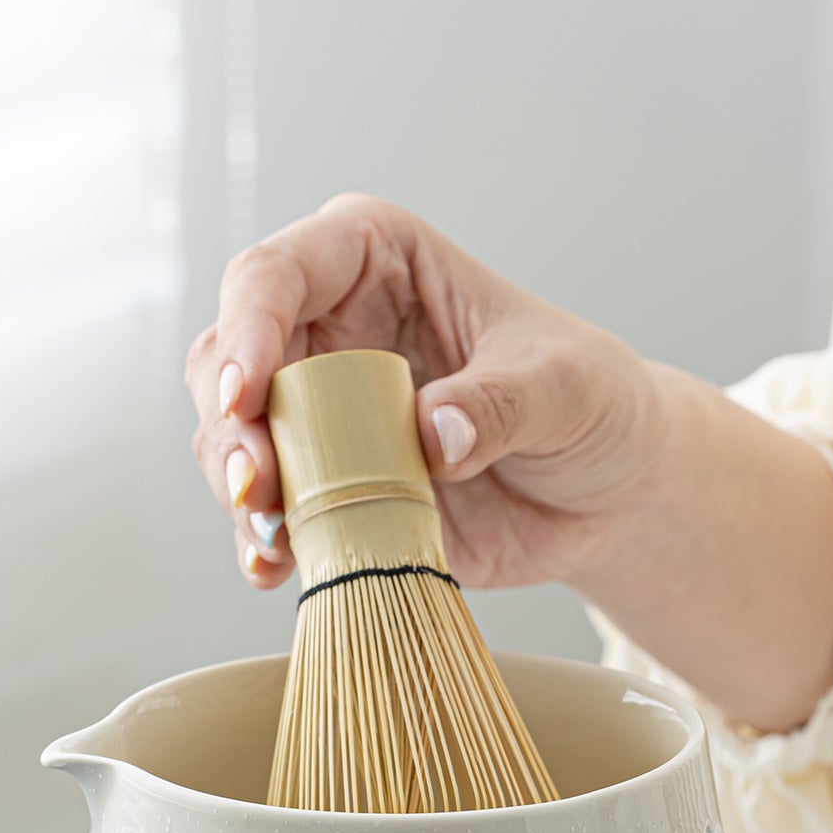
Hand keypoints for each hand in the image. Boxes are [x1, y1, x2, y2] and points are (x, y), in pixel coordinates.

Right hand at [183, 192, 832, 732]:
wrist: (605, 492)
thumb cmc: (590, 404)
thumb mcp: (565, 387)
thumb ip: (500, 402)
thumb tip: (432, 433)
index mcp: (374, 262)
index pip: (276, 274)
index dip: (247, 330)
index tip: (246, 396)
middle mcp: (328, 328)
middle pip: (227, 360)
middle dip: (229, 426)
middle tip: (257, 486)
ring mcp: (319, 413)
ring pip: (230, 438)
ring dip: (238, 491)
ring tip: (272, 538)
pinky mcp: (327, 487)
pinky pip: (268, 513)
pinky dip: (263, 543)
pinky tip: (276, 570)